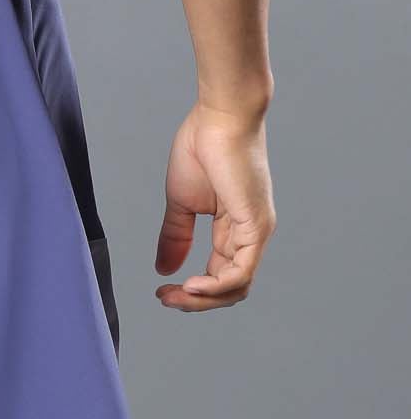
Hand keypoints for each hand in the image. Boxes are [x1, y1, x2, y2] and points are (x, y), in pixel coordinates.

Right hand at [155, 104, 275, 311]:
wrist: (220, 115)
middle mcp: (250, 234)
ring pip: (237, 288)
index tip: (162, 290)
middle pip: (230, 290)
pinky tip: (192, 285)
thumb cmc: (203, 146)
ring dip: (203, 300)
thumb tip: (164, 269)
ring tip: (177, 295)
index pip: (218, 277)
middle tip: (166, 298)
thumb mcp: (181, 203)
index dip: (190, 292)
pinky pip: (240, 273)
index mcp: (234, 229)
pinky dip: (215, 287)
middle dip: (195, 302)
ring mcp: (256, 231)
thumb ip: (175, 237)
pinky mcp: (256, 225)